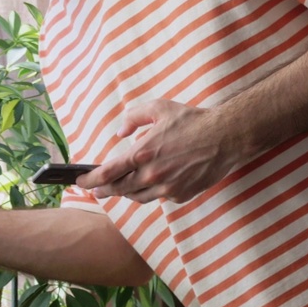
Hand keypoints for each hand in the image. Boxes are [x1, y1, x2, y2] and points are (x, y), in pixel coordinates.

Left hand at [75, 99, 241, 203]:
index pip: (108, 173)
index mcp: (143, 153)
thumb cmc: (192, 120)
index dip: (91, 180)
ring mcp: (167, 189)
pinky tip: (151, 183)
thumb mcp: (158, 108)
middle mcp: (152, 175)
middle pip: (120, 190)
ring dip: (126, 193)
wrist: (226, 137)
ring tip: (119, 188)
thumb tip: (120, 133)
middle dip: (104, 190)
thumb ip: (133, 118)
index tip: (81, 181)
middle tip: (95, 189)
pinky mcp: (181, 196)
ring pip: (138, 197)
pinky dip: (152, 191)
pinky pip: (160, 197)